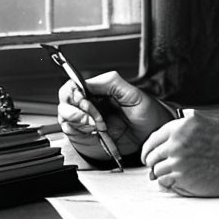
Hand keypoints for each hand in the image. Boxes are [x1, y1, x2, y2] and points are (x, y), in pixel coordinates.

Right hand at [57, 71, 172, 160]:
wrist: (153, 136)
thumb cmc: (148, 114)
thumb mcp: (133, 94)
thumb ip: (111, 83)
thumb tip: (89, 82)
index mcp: (99, 90)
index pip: (74, 85)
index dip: (75, 93)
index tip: (84, 101)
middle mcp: (90, 103)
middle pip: (65, 100)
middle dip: (76, 110)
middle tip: (91, 117)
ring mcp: (87, 119)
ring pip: (65, 116)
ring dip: (78, 122)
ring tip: (96, 126)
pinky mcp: (86, 135)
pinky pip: (71, 131)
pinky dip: (79, 132)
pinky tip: (93, 133)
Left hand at [140, 113, 218, 196]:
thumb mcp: (206, 120)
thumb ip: (187, 120)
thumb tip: (176, 121)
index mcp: (181, 126)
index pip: (153, 139)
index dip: (148, 149)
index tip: (148, 154)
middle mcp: (177, 142)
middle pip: (152, 155)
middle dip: (153, 162)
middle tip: (156, 166)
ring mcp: (179, 160)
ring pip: (157, 170)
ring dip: (162, 173)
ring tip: (173, 173)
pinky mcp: (184, 177)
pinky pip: (166, 181)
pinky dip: (168, 182)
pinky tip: (177, 180)